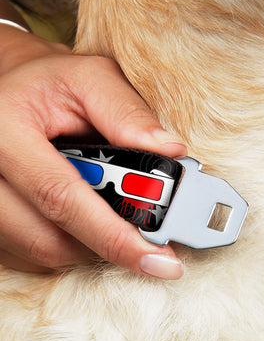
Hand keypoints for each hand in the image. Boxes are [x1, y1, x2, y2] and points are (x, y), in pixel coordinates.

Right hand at [0, 25, 186, 277]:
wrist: (8, 90)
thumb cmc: (50, 85)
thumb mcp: (90, 79)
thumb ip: (128, 112)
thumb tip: (171, 152)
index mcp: (4, 130)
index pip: (62, 198)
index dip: (115, 237)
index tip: (160, 261)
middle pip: (50, 239)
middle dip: (109, 245)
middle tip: (149, 241)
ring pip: (44, 252)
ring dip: (90, 245)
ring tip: (112, 215)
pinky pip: (32, 255)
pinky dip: (70, 245)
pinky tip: (84, 219)